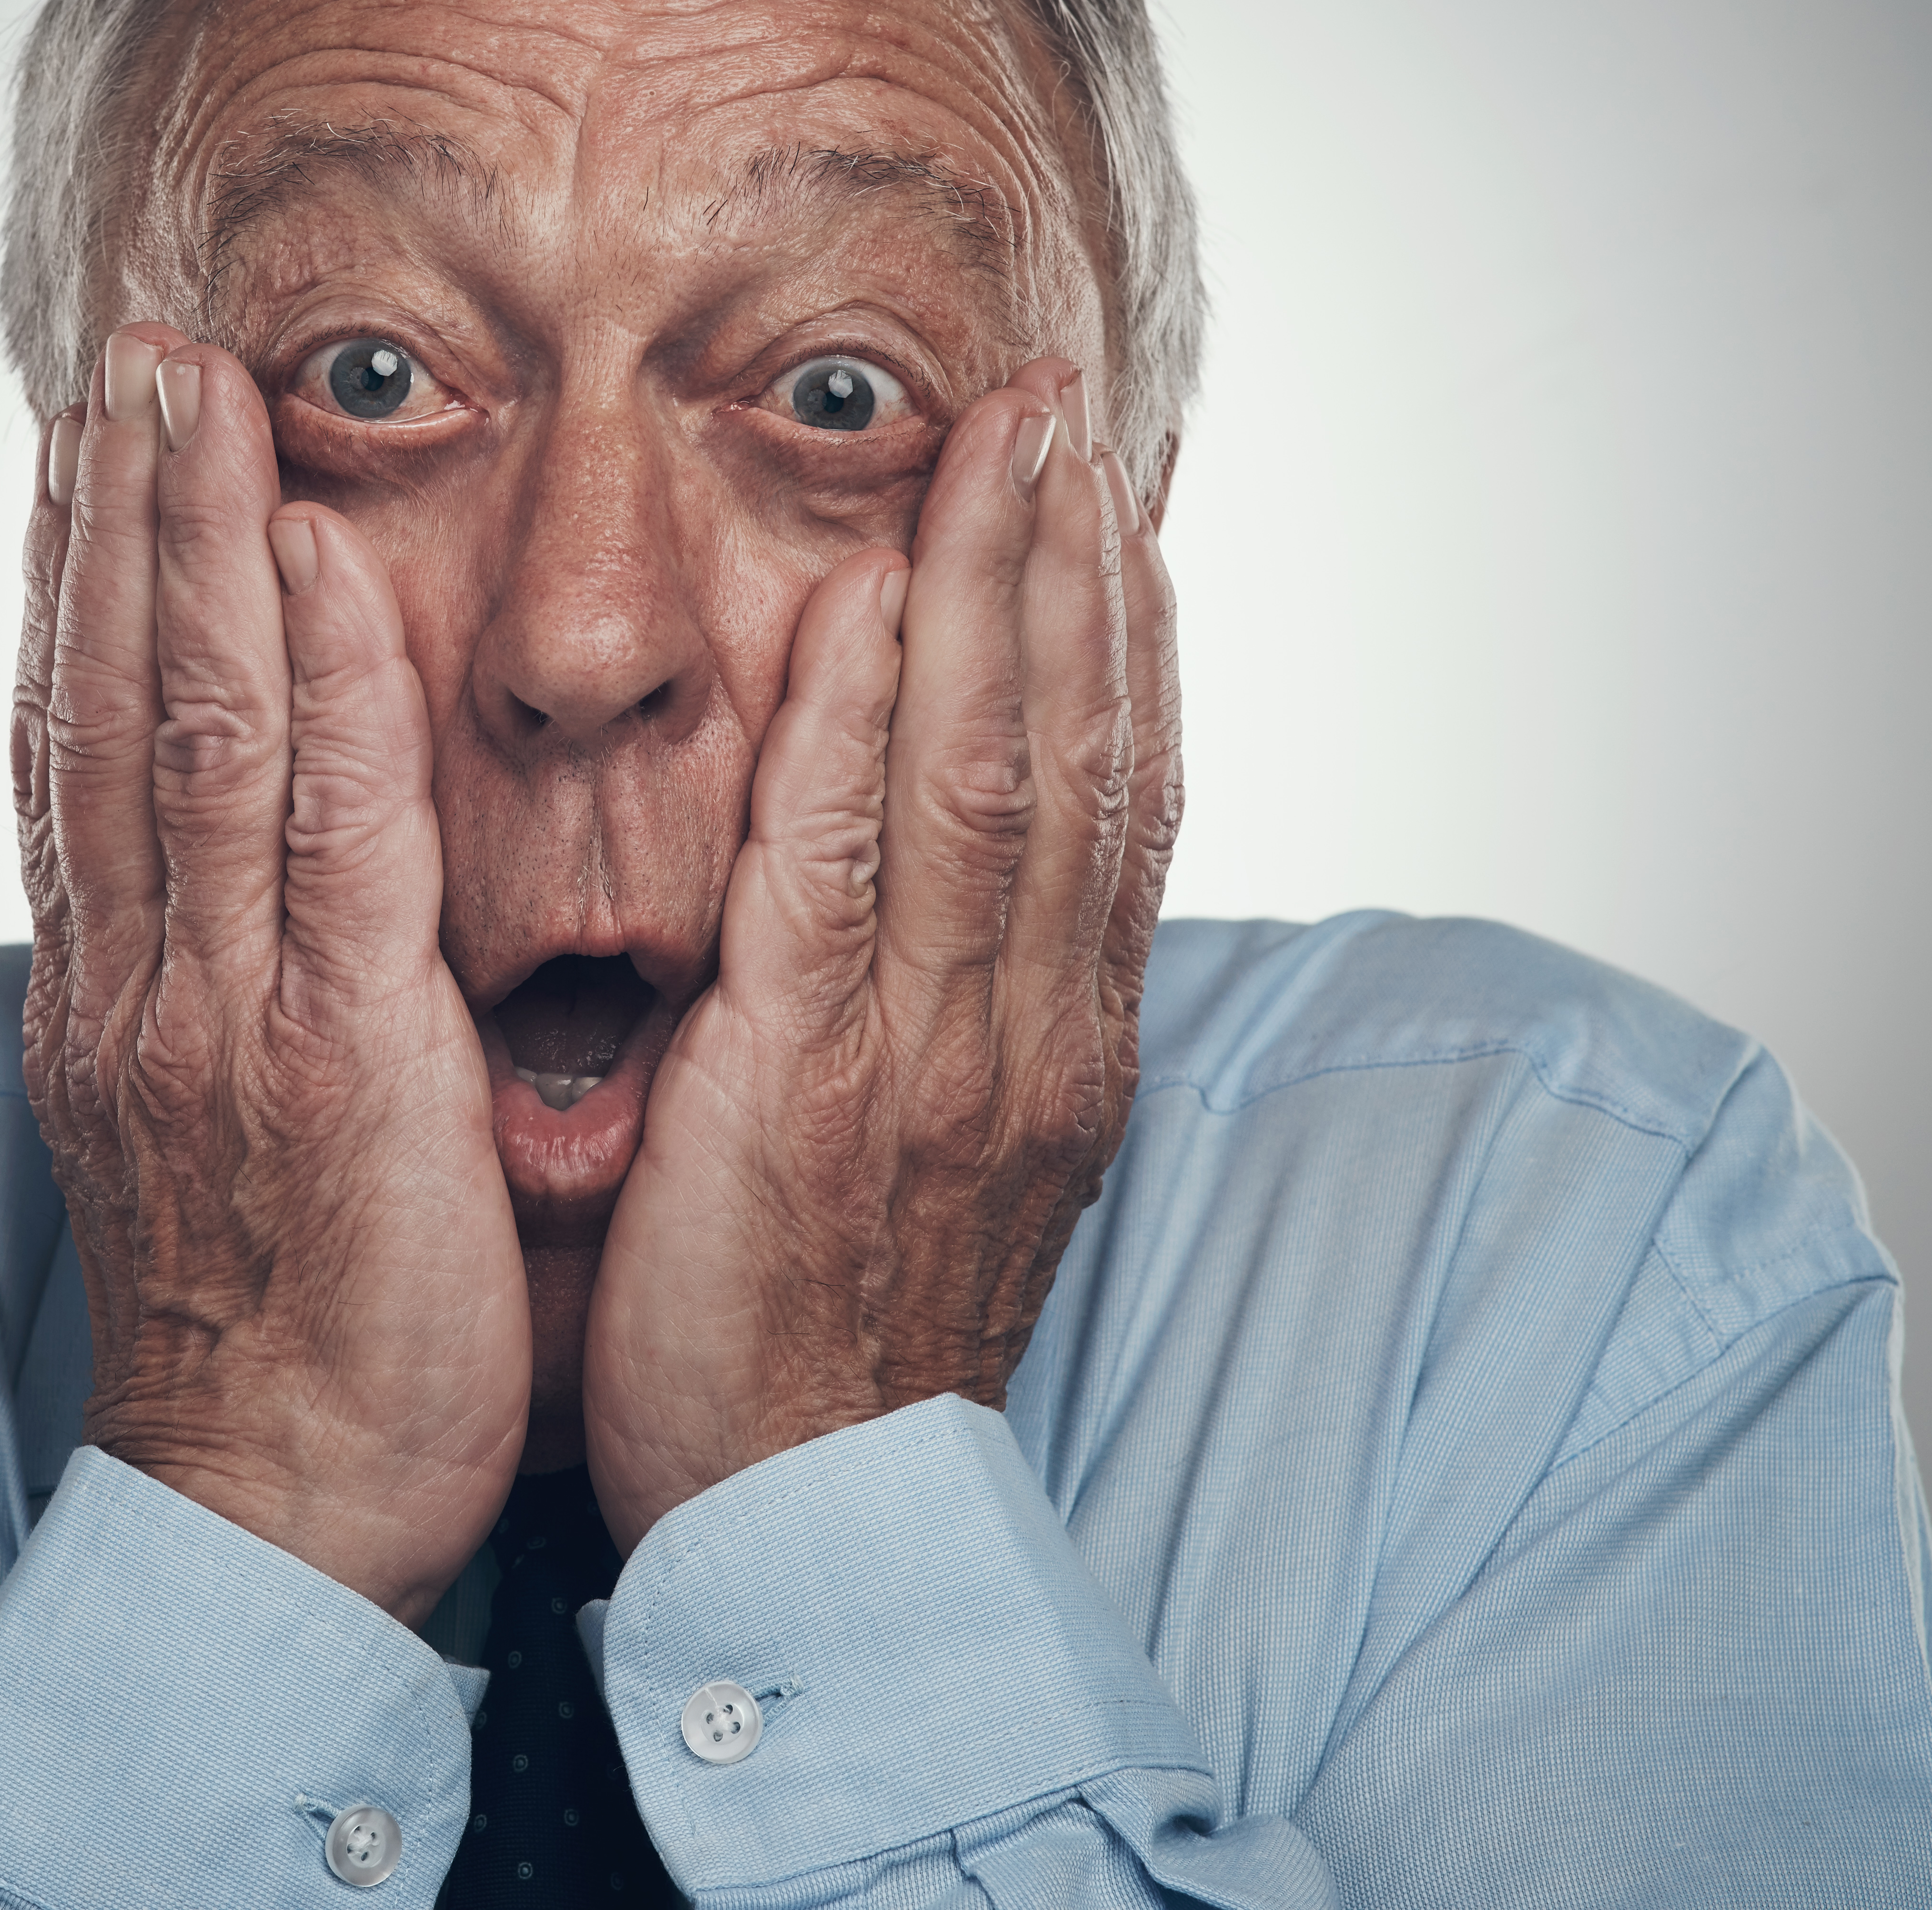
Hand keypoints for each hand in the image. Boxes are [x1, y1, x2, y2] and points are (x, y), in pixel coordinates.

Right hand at [15, 324, 532, 1624]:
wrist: (276, 1513)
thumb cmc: (274, 1328)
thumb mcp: (210, 1136)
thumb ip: (214, 994)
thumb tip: (214, 900)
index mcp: (120, 996)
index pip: (76, 751)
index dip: (74, 587)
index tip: (85, 451)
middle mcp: (144, 980)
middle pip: (109, 704)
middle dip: (117, 516)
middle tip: (125, 352)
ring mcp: (220, 1013)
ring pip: (190, 734)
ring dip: (187, 546)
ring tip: (185, 387)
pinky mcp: (332, 1060)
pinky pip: (325, 841)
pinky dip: (317, 689)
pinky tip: (310, 558)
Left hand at [582, 358, 1181, 1547]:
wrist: (811, 1528)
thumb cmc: (843, 1340)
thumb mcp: (941, 1165)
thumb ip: (959, 1020)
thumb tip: (963, 902)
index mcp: (1058, 1051)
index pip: (1113, 801)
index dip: (1122, 639)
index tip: (1112, 502)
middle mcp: (1027, 1036)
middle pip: (1071, 753)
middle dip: (1070, 565)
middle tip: (1063, 402)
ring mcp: (935, 1061)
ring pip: (988, 780)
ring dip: (997, 594)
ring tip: (1002, 442)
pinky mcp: (809, 1092)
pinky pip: (844, 872)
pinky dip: (865, 727)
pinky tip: (873, 603)